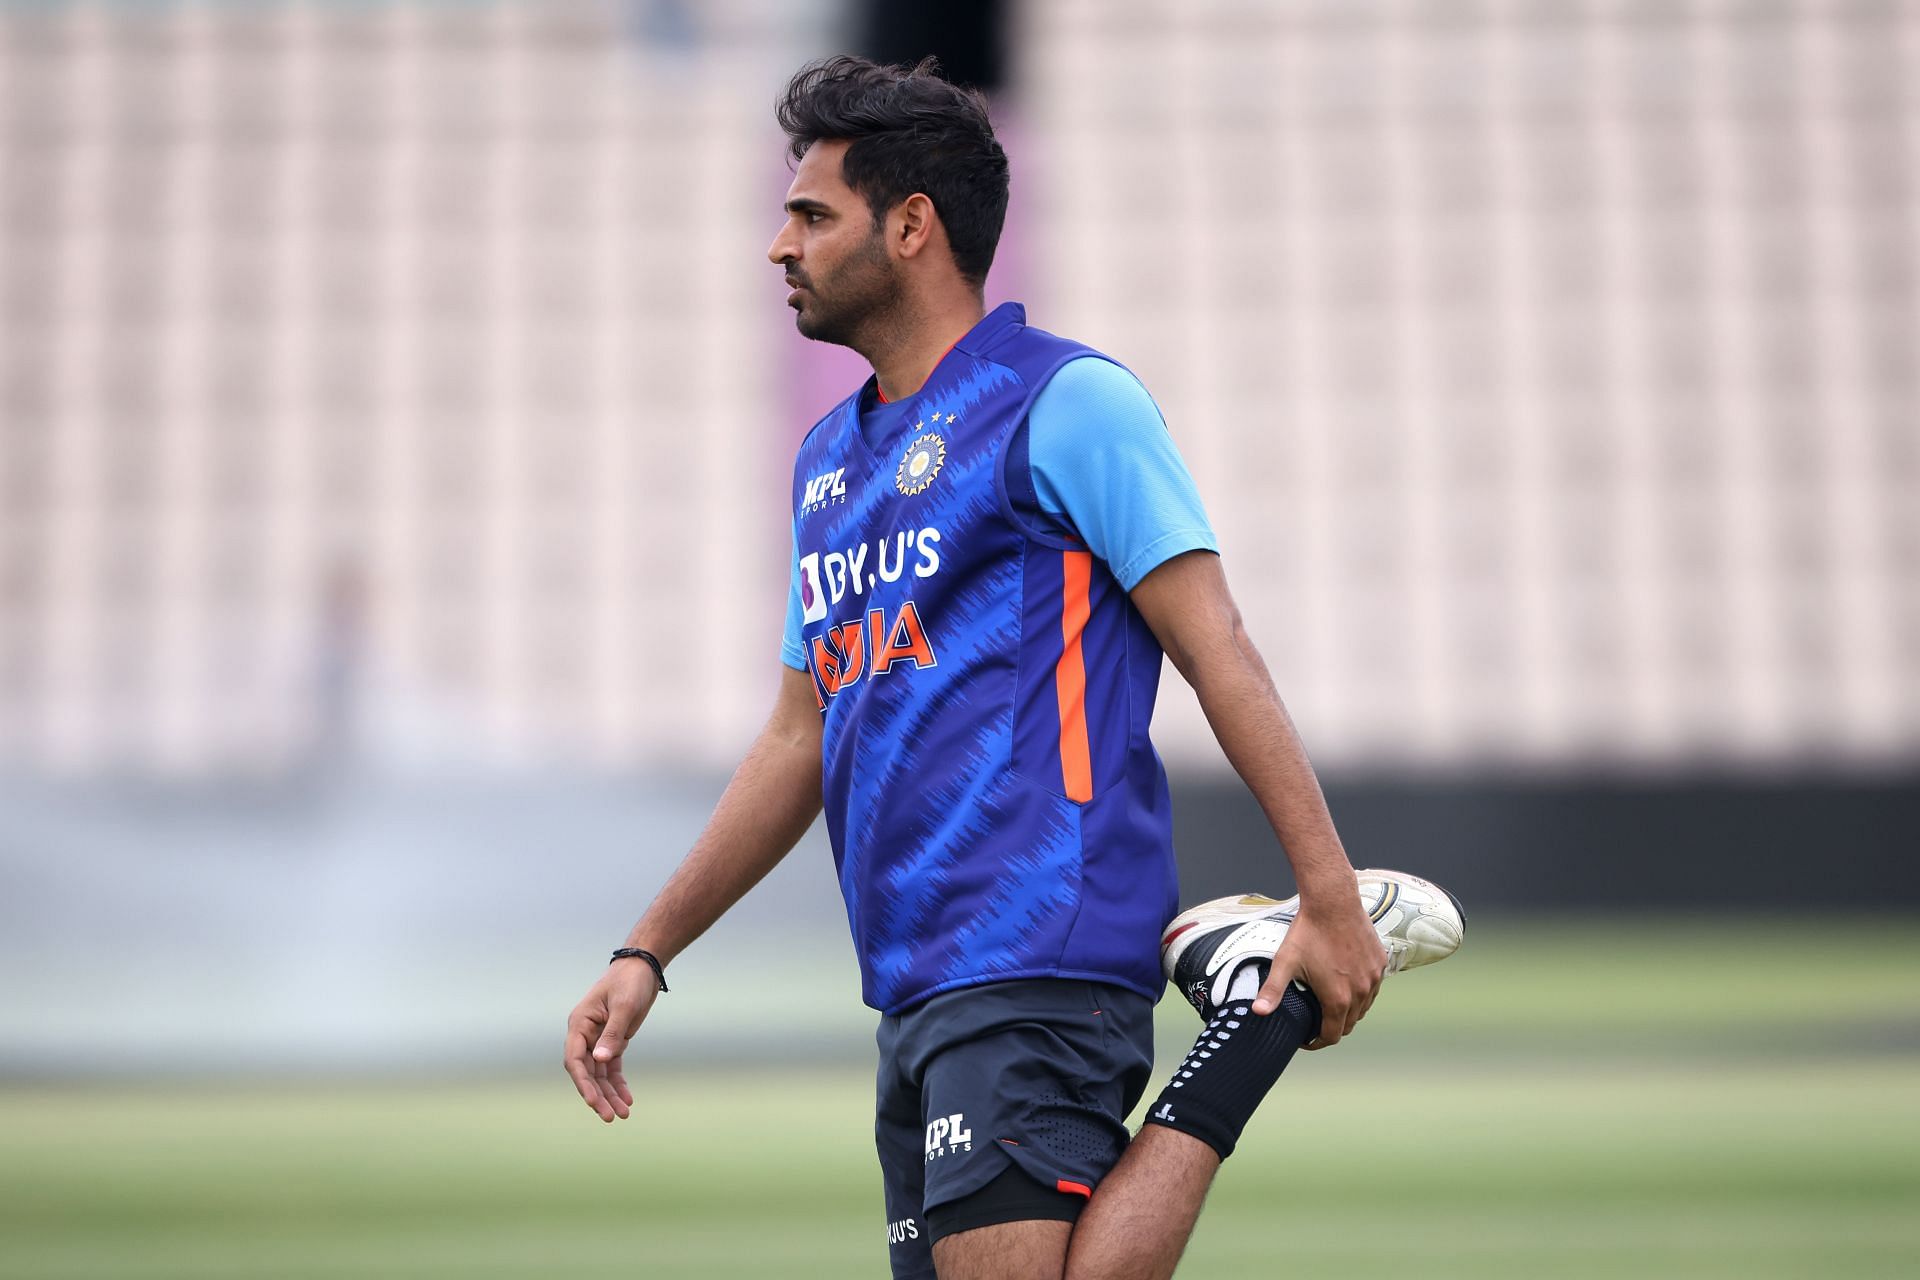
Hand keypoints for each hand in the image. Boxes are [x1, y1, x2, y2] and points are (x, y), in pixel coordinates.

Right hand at [563, 958, 662, 1121]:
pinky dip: (618, 1083)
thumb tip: (599, 1061)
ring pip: (599, 1074)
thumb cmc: (630, 982)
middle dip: (598, 1096)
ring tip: (622, 1114)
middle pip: (586, 1072)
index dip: (582, 1083)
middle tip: (611, 1117)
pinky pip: (612, 1068)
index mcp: (579, 1024)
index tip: (593, 1102)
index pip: (574, 1060)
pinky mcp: (613, 1041)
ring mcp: (598, 1039)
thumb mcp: (624, 1006)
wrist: (643, 968)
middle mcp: (585, 1034)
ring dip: (609, 1094)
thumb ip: (612, 1034)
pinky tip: (627, 1099)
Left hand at [1252, 888, 1386, 1048]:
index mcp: (1338, 999)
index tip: (1306, 1038)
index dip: (1317, 1042)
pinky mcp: (1380, 963)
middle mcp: (1361, 993)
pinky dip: (1362, 992)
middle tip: (1315, 1021)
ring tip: (1330, 1004)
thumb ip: (1272, 990)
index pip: (1332, 1036)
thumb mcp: (1285, 962)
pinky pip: (1373, 987)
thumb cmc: (1308, 932)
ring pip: (1363, 1007)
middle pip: (1349, 1025)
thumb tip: (1257, 1012)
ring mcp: (1373, 978)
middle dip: (1332, 1027)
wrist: (1333, 902)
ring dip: (1349, 1011)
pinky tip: (1347, 983)